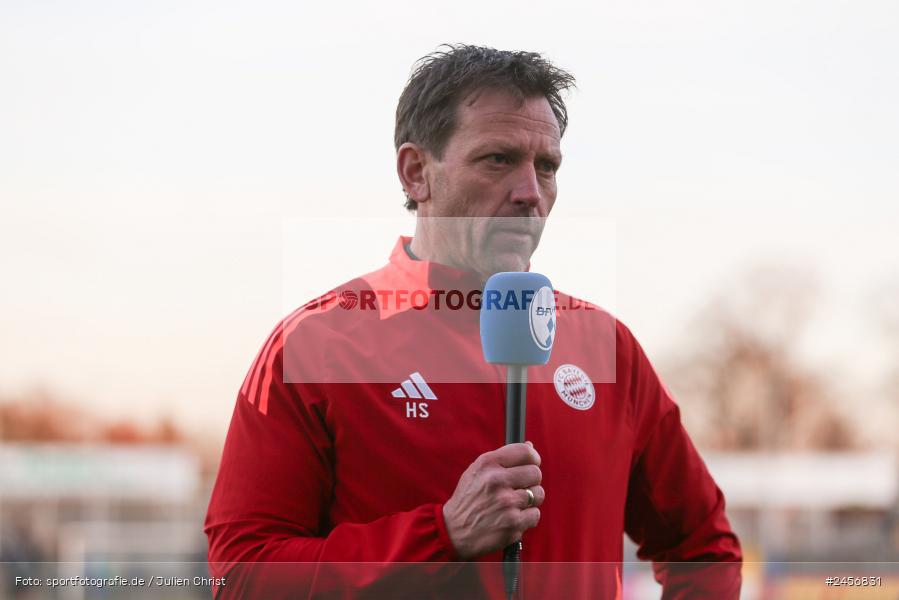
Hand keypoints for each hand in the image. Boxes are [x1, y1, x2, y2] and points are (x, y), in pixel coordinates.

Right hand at [442, 442, 544, 559]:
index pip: (526, 452)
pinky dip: (527, 518)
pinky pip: (535, 514)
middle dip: (531, 481)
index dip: (533, 458)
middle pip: (536, 473)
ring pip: (538, 494)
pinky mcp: (513, 524)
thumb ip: (502, 458)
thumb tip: (530, 446)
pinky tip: (513, 518)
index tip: (531, 464)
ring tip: (514, 504)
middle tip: (519, 488)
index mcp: (488, 464)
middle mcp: (497, 481)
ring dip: (530, 500)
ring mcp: (506, 503)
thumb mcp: (476, 471)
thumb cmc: (468, 499)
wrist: (454, 531)